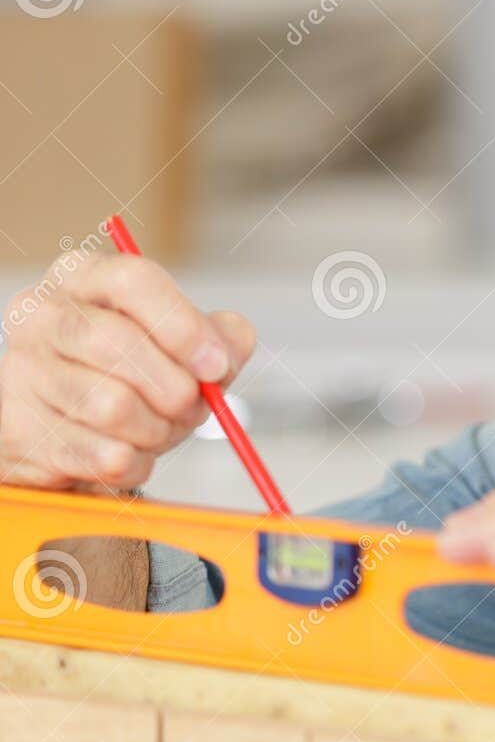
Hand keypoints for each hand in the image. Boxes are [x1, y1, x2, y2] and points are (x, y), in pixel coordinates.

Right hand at [0, 248, 255, 490]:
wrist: (70, 435)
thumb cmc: (132, 378)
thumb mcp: (184, 348)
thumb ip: (221, 339)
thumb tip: (227, 350)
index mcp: (84, 277)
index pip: (132, 280)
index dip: (183, 326)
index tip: (216, 365)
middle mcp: (42, 315)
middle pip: (119, 344)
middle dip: (175, 389)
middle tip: (192, 407)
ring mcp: (21, 370)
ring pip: (112, 406)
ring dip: (157, 431)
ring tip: (157, 429)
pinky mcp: (18, 428)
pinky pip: (103, 455)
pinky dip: (136, 464)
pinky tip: (130, 452)